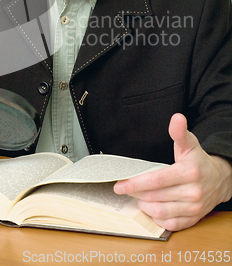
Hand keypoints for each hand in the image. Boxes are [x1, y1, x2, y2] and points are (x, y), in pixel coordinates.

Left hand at [114, 113, 231, 230]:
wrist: (220, 179)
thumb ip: (179, 132)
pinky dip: (157, 219)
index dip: (135, 183)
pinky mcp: (193, 219)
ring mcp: (194, 208)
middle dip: (136, 193)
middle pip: (155, 196)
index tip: (120, 184)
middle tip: (125, 188)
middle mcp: (192, 192)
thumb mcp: (189, 144)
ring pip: (161, 212)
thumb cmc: (198, 161)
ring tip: (139, 197)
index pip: (156, 180)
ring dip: (145, 206)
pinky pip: (170, 224)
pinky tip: (151, 209)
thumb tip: (176, 117)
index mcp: (188, 172)